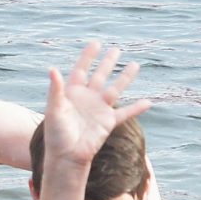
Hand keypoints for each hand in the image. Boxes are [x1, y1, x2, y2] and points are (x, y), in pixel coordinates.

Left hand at [37, 43, 152, 171]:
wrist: (67, 155)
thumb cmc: (56, 134)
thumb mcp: (54, 109)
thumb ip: (56, 89)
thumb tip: (52, 69)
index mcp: (72, 93)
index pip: (81, 70)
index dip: (88, 57)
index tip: (96, 43)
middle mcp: (87, 98)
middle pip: (100, 75)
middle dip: (107, 62)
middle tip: (116, 49)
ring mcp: (99, 109)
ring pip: (115, 89)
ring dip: (125, 77)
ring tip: (135, 65)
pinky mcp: (108, 122)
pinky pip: (126, 113)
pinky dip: (136, 108)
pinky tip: (148, 102)